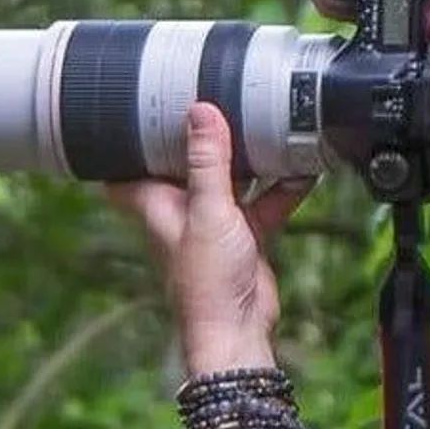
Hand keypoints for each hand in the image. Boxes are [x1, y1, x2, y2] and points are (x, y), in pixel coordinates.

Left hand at [105, 102, 315, 375]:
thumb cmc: (207, 282)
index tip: (137, 107)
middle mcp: (182, 209)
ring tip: (265, 123)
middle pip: (184, 164)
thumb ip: (208, 163)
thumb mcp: (208, 211)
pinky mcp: (245, 235)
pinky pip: (263, 202)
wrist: (238, 330)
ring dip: (246, 159)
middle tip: (214, 98)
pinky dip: (281, 188)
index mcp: (157, 203)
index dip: (127, 140)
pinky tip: (303, 168)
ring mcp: (215, 221)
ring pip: (229, 179)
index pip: (126, 167)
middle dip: (199, 138)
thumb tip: (201, 112)